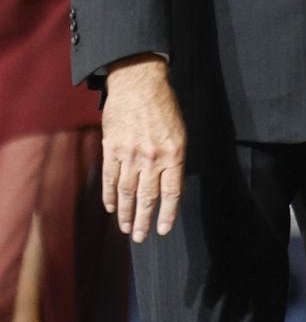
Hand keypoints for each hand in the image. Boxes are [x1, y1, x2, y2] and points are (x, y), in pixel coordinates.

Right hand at [101, 55, 186, 240]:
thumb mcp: (179, 134)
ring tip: (126, 228)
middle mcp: (152, 158)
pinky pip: (109, 178)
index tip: (162, 231)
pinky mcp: (112, 148)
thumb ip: (175, 162)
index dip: (166, 215)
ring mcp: (130, 154)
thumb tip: (172, 189)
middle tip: (140, 237)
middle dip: (144, 221)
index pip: (171, 194)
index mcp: (174, 155)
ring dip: (126, 213)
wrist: (139, 83)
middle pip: (147, 198)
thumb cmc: (163, 107)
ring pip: (126, 192)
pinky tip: (111, 208)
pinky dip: (109, 195)